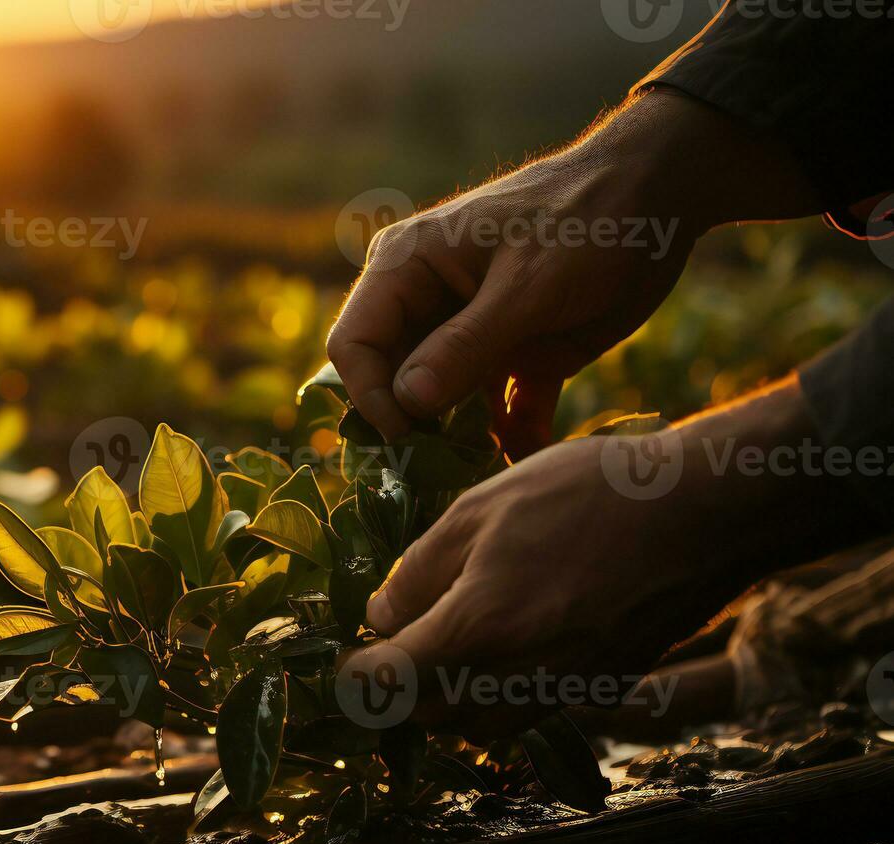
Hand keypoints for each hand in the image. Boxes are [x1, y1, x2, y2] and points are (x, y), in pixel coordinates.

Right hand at [325, 90, 820, 457]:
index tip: (409, 439)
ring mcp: (469, 330)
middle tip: (446, 471)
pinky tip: (532, 451)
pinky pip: (496, 408)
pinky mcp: (514, 353)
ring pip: (442, 404)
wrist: (664, 197)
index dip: (371, 395)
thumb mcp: (528, 287)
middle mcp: (426, 301)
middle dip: (416, 428)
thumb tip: (406, 403)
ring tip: (489, 470)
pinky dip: (511, 434)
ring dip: (463, 442)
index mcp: (407, 266)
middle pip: (392, 379)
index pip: (355, 343)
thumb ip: (464, 346)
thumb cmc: (588, 222)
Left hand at [345, 380, 851, 739]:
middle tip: (389, 645)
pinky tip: (503, 647)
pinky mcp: (598, 692)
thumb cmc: (586, 493)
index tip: (348, 657)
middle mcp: (516, 680)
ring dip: (447, 698)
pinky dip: (498, 696)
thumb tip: (378, 617)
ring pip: (477, 726)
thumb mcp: (479, 508)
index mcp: (475, 632)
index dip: (355, 675)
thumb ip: (418, 571)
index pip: (385, 685)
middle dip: (398, 689)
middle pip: (426, 716)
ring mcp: (562, 693)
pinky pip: (526, 714)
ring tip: (442, 645)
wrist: (703, 512)